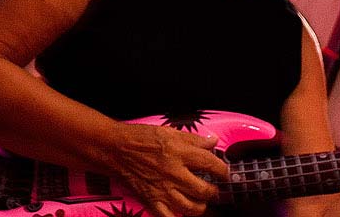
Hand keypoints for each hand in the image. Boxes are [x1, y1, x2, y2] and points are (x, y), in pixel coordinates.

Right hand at [98, 121, 228, 216]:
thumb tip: (213, 142)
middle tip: (216, 191)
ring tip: (203, 202)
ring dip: (202, 207)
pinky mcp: (152, 201)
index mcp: (179, 152)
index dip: (223, 170)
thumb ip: (193, 139)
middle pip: (205, 190)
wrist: (114, 149)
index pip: (210, 163)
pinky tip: (184, 215)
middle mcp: (174, 173)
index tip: (226, 173)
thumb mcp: (168, 132)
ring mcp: (163, 190)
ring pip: (192, 208)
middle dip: (215, 192)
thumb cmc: (139, 138)